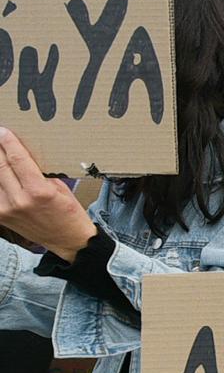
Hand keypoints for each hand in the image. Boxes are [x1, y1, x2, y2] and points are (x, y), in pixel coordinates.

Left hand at [0, 127, 95, 260]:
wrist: (68, 241)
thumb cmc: (69, 214)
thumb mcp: (60, 188)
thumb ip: (39, 173)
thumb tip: (22, 156)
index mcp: (39, 192)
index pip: (17, 160)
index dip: (8, 142)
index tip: (3, 131)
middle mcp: (19, 201)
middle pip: (0, 166)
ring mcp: (6, 210)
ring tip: (0, 156)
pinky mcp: (0, 217)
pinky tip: (2, 175)